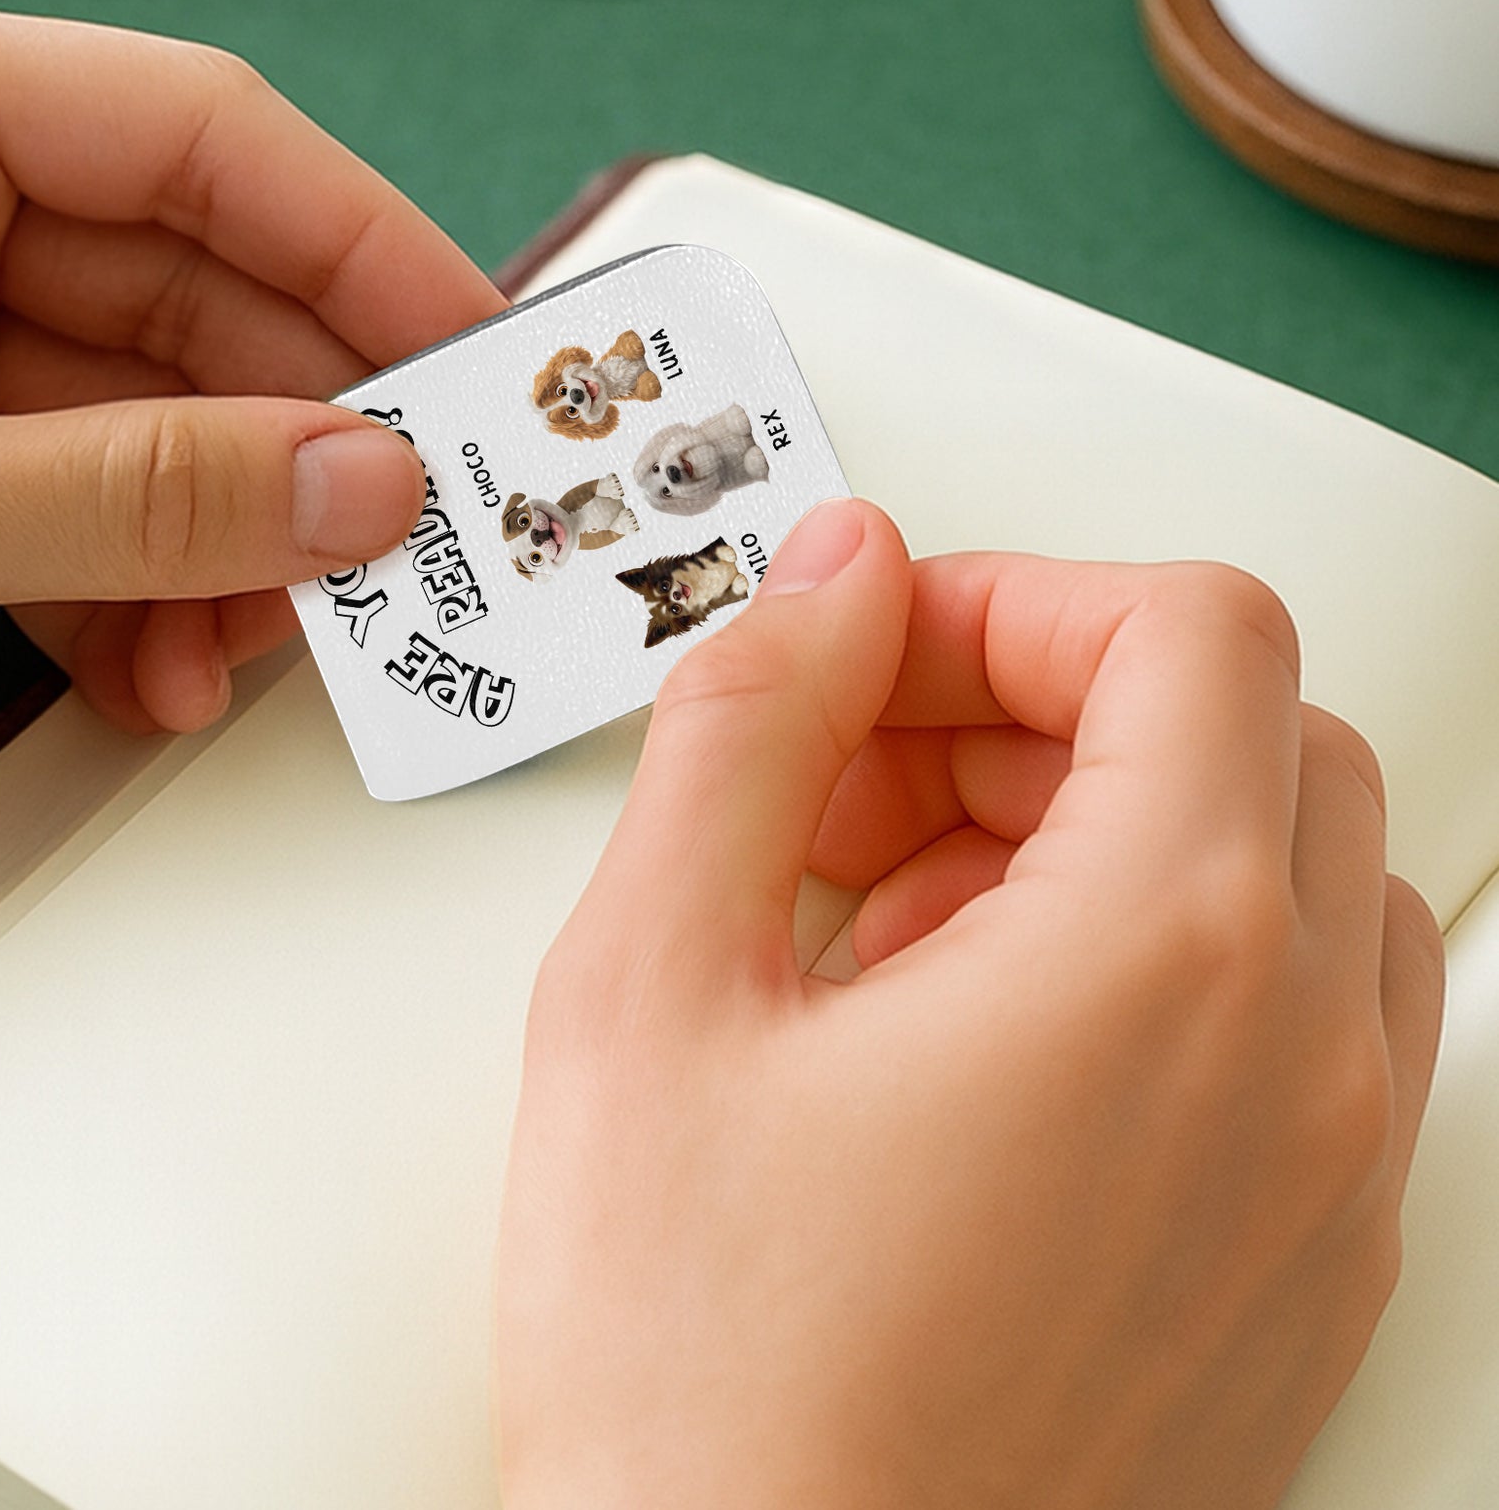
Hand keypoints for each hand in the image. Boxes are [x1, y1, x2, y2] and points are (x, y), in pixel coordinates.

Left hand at [0, 0, 501, 767]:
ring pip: (146, 409)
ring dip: (214, 542)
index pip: (203, 137)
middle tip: (400, 551)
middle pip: (192, 288)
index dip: (365, 249)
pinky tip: (153, 676)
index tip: (481, 360)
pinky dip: (127, 587)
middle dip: (292, 441)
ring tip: (249, 658)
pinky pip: (74, 488)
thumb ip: (146, 495)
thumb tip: (371, 491)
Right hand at [497, 499, 1444, 1509]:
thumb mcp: (649, 989)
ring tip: (903, 929)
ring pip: (1287, 877)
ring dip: (1101, 838)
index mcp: (1166, 967)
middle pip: (1248, 734)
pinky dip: (1151, 969)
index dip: (1008, 603)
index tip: (881, 659)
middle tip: (864, 787)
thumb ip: (747, 727)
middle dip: (1039, 714)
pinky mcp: (1296, 1279)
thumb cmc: (707, 1393)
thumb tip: (834, 580)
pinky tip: (963, 1053)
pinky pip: (1291, 1032)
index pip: (1186, 630)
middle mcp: (1300, 1075)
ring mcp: (1323, 1190)